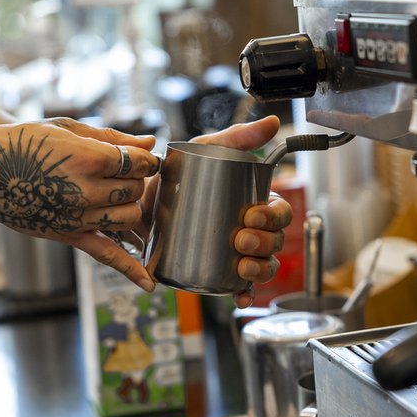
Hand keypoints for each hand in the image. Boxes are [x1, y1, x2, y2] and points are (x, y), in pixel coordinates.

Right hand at [0, 117, 160, 290]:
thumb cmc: (24, 143)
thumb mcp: (67, 129)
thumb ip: (112, 137)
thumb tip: (150, 142)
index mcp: (89, 158)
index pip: (138, 163)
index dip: (144, 159)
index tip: (140, 157)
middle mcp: (86, 191)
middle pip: (135, 190)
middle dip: (136, 180)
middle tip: (123, 173)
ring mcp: (78, 217)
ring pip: (129, 218)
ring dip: (132, 207)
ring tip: (119, 196)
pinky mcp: (70, 237)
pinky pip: (107, 256)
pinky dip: (131, 270)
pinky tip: (150, 283)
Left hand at [192, 115, 292, 306]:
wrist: (137, 203)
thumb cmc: (175, 174)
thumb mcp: (205, 150)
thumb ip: (237, 136)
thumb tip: (271, 122)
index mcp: (252, 203)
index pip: (278, 213)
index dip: (274, 217)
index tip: (252, 214)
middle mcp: (248, 230)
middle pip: (274, 242)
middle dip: (265, 244)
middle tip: (242, 238)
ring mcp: (233, 253)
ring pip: (261, 267)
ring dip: (259, 270)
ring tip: (240, 265)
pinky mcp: (215, 272)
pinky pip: (238, 288)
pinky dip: (244, 293)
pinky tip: (240, 294)